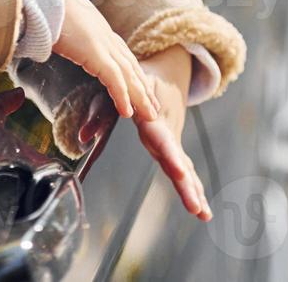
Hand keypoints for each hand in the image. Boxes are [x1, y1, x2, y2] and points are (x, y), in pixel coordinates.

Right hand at [52, 0, 160, 123]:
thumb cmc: (44, 4)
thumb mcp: (59, 22)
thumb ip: (61, 33)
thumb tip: (50, 39)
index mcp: (98, 29)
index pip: (122, 55)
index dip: (133, 73)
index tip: (141, 87)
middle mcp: (105, 35)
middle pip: (130, 66)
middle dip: (143, 88)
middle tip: (154, 108)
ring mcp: (101, 43)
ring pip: (128, 75)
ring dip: (140, 97)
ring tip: (149, 115)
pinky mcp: (94, 52)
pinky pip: (114, 79)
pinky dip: (122, 96)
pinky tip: (127, 112)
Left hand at [94, 47, 210, 220]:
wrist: (170, 70)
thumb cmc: (139, 78)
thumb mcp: (120, 88)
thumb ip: (101, 112)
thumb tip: (84, 138)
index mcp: (154, 119)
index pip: (163, 141)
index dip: (171, 157)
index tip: (180, 173)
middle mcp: (167, 133)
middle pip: (177, 162)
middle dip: (185, 185)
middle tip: (195, 207)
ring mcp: (173, 141)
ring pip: (185, 169)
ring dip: (193, 192)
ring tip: (204, 216)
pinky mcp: (174, 147)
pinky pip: (185, 169)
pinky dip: (193, 188)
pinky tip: (203, 212)